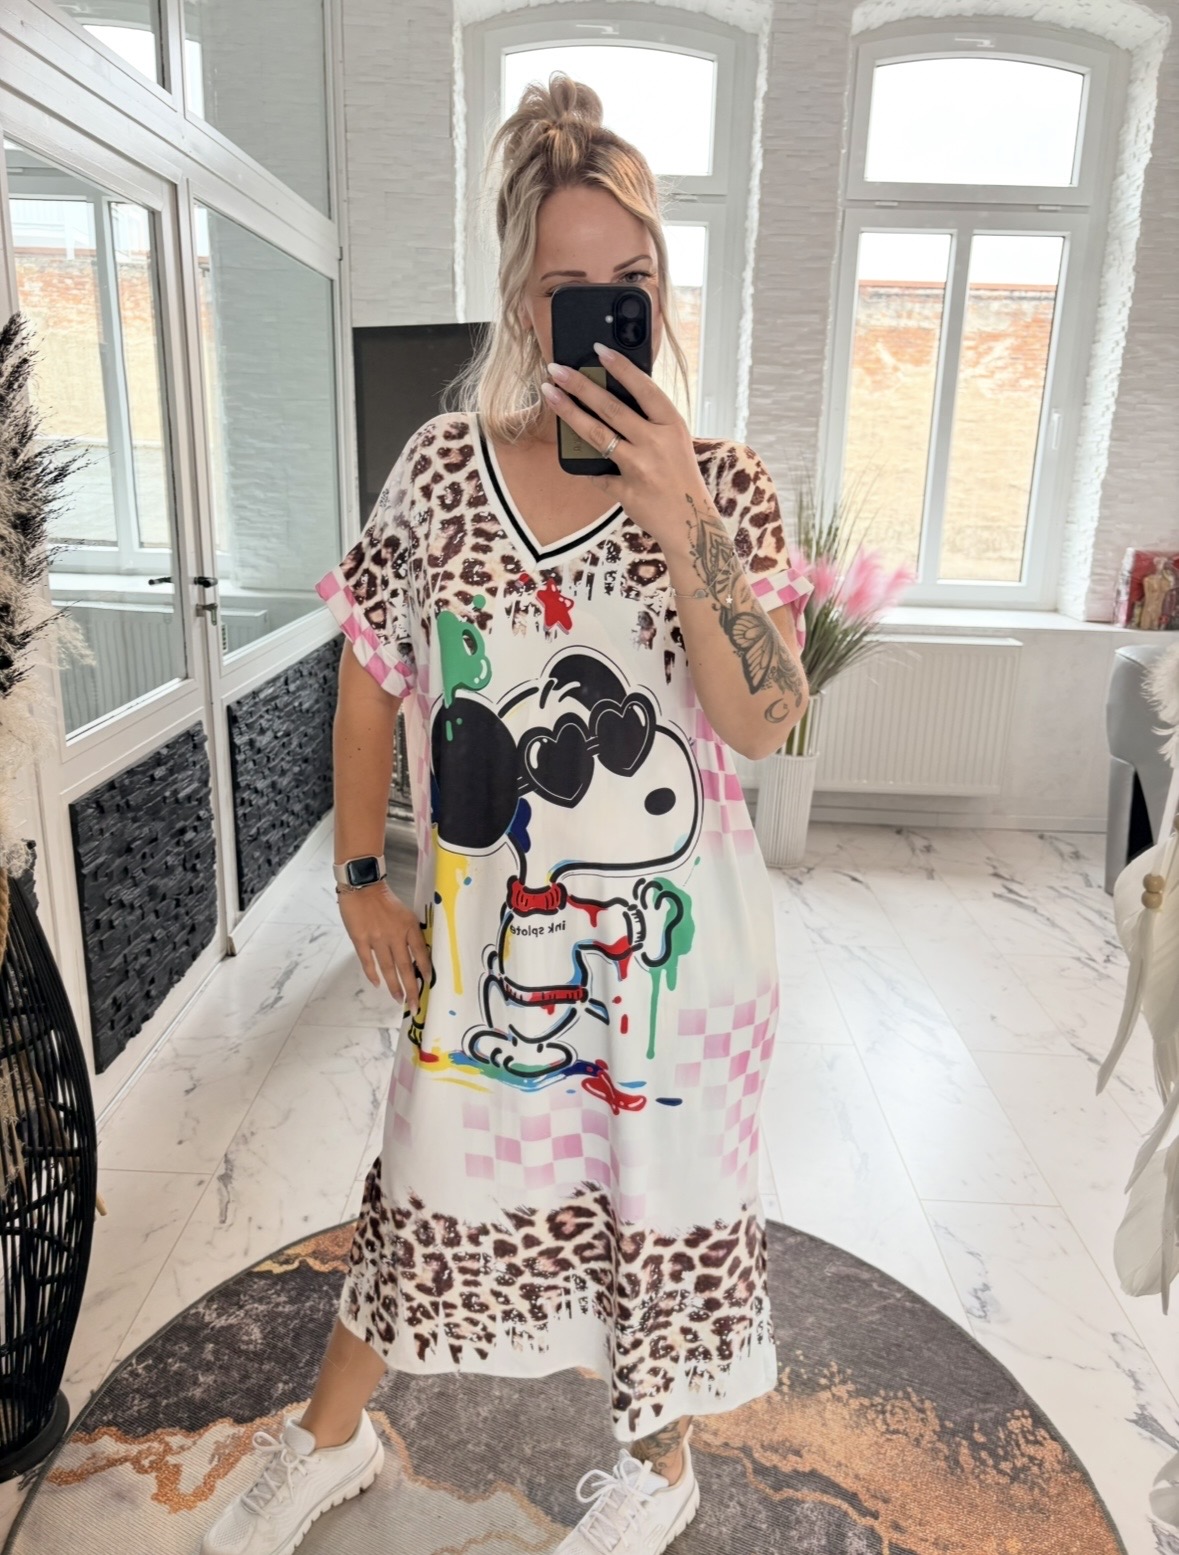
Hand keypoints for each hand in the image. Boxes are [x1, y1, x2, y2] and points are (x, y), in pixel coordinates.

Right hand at [337, 882, 430, 1012]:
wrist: (363, 886)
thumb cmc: (385, 900)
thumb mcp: (405, 913)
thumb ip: (409, 932)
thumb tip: (416, 954)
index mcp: (408, 927)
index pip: (420, 953)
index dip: (424, 970)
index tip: (429, 984)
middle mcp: (395, 935)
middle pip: (405, 966)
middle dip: (411, 988)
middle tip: (415, 1005)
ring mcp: (377, 938)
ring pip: (388, 968)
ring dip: (394, 986)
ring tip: (399, 999)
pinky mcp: (360, 939)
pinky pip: (368, 961)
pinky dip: (373, 974)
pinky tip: (377, 984)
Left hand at [540, 344, 709, 555]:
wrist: (690, 522)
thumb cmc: (680, 477)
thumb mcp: (674, 441)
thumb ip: (649, 421)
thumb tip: (609, 397)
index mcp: (671, 425)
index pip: (643, 388)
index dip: (620, 367)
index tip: (598, 349)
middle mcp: (656, 443)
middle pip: (611, 407)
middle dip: (580, 384)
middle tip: (556, 369)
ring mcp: (641, 468)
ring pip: (597, 434)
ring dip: (569, 412)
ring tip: (550, 394)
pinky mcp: (627, 491)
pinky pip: (596, 474)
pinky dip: (584, 467)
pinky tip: (572, 459)